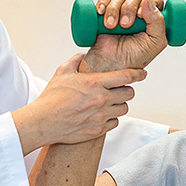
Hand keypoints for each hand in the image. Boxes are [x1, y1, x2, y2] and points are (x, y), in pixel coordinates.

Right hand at [12, 53, 146, 154]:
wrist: (43, 122)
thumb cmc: (51, 98)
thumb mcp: (62, 72)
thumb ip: (75, 61)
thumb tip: (81, 56)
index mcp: (95, 83)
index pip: (126, 77)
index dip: (138, 74)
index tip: (142, 73)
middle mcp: (102, 99)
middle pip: (129, 93)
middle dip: (126, 90)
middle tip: (118, 90)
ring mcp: (101, 116)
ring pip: (124, 108)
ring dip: (119, 104)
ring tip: (108, 102)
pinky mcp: (98, 129)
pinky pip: (115, 122)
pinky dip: (112, 118)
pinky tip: (102, 115)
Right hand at [84, 0, 167, 71]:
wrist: (109, 65)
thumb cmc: (133, 58)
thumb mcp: (154, 43)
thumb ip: (158, 23)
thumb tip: (149, 0)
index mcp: (153, 20)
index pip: (155, 1)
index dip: (149, 3)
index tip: (141, 15)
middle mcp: (138, 14)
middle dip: (130, 8)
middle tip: (126, 25)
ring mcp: (122, 12)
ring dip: (114, 9)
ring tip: (111, 26)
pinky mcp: (106, 11)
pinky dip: (103, 2)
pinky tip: (101, 12)